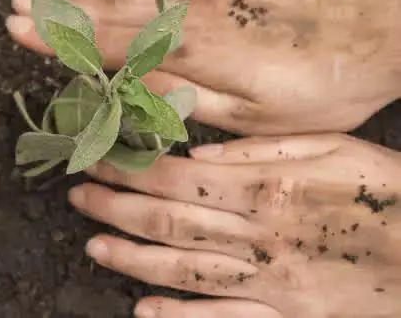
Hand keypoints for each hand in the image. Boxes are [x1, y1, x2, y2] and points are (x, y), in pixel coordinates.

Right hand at [7, 0, 400, 134]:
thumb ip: (190, 100)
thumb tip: (136, 94)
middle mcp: (192, 11)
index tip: (19, 34)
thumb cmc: (326, 84)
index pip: (110, 46)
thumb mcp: (258, 115)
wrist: (387, 27)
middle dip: (60, 14)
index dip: (62, 42)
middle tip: (14, 10)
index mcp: (195, 53)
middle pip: (112, 11)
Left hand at [68, 134, 400, 316]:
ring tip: (93, 247)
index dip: (131, 171)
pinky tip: (144, 311)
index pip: (178, 178)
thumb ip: (266, 149)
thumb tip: (202, 156)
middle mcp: (261, 237)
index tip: (98, 162)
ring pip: (185, 272)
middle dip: (117, 209)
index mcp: (270, 189)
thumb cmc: (389, 193)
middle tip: (79, 198)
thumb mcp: (337, 148)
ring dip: (133, 260)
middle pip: (170, 222)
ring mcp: (271, 284)